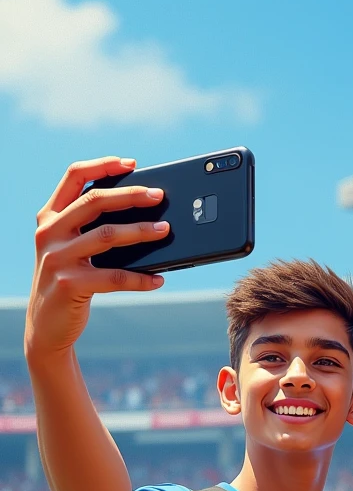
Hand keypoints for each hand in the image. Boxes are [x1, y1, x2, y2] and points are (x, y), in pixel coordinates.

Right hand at [25, 157, 169, 360]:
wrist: (46, 327)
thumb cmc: (69, 282)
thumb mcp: (72, 250)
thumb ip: (91, 229)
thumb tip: (143, 213)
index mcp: (49, 217)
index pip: (74, 176)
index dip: (103, 166)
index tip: (131, 163)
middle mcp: (49, 233)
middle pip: (95, 201)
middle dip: (131, 195)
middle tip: (160, 196)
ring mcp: (57, 258)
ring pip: (107, 235)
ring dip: (142, 231)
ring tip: (166, 230)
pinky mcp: (69, 285)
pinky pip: (114, 277)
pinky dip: (140, 278)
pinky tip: (159, 279)